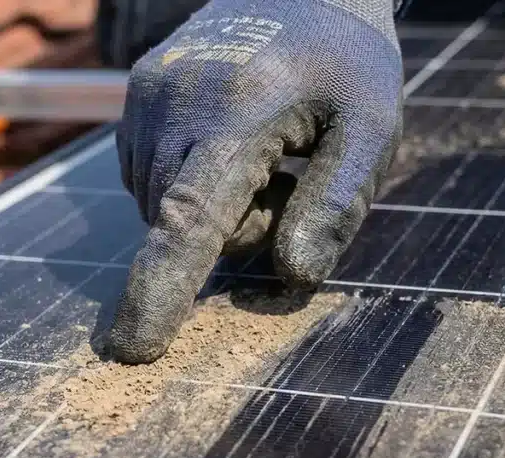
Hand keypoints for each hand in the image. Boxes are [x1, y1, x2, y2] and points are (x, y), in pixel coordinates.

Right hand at [109, 0, 404, 363]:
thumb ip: (337, 203)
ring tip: (259, 152)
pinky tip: (227, 143)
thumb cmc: (347, 62)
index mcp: (237, 113)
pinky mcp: (134, 92)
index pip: (191, 219)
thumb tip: (293, 277)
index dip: (162, 290)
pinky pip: (149, 176)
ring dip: (212, 206)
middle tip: (286, 177)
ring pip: (164, 206)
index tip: (131, 348)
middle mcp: (174, 103)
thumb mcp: (372, 126)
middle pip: (185, 225)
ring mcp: (145, 94)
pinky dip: (188, 182)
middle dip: (238, 227)